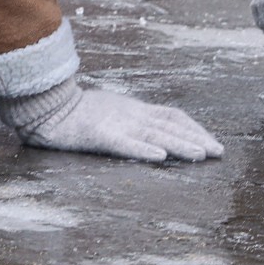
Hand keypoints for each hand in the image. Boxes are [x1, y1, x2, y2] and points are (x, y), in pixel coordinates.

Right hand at [0, 77, 223, 162]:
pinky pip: (124, 143)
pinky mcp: (99, 135)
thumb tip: (152, 134)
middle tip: (219, 153)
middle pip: (170, 125)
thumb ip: (129, 119)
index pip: (172, 116)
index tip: (211, 142)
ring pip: (154, 135)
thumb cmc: (74, 112)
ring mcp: (115, 124)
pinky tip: (159, 158)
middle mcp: (130, 114)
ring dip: (179, 145)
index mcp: (132, 109)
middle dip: (197, 138)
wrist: (45, 107)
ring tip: (200, 155)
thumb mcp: (109, 111)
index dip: (194, 128)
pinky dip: (143, 150)